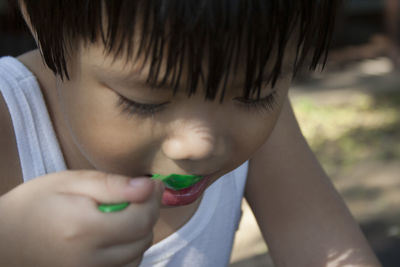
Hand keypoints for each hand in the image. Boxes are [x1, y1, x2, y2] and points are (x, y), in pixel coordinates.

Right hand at [0, 170, 163, 266]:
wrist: (4, 240)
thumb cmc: (35, 204)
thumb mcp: (70, 182)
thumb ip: (111, 185)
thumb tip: (149, 187)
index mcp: (84, 230)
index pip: (141, 220)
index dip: (153, 199)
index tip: (153, 184)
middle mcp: (90, 260)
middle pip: (143, 239)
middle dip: (148, 214)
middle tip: (138, 196)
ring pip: (137, 256)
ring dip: (139, 234)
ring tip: (122, 216)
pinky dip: (128, 251)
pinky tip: (115, 236)